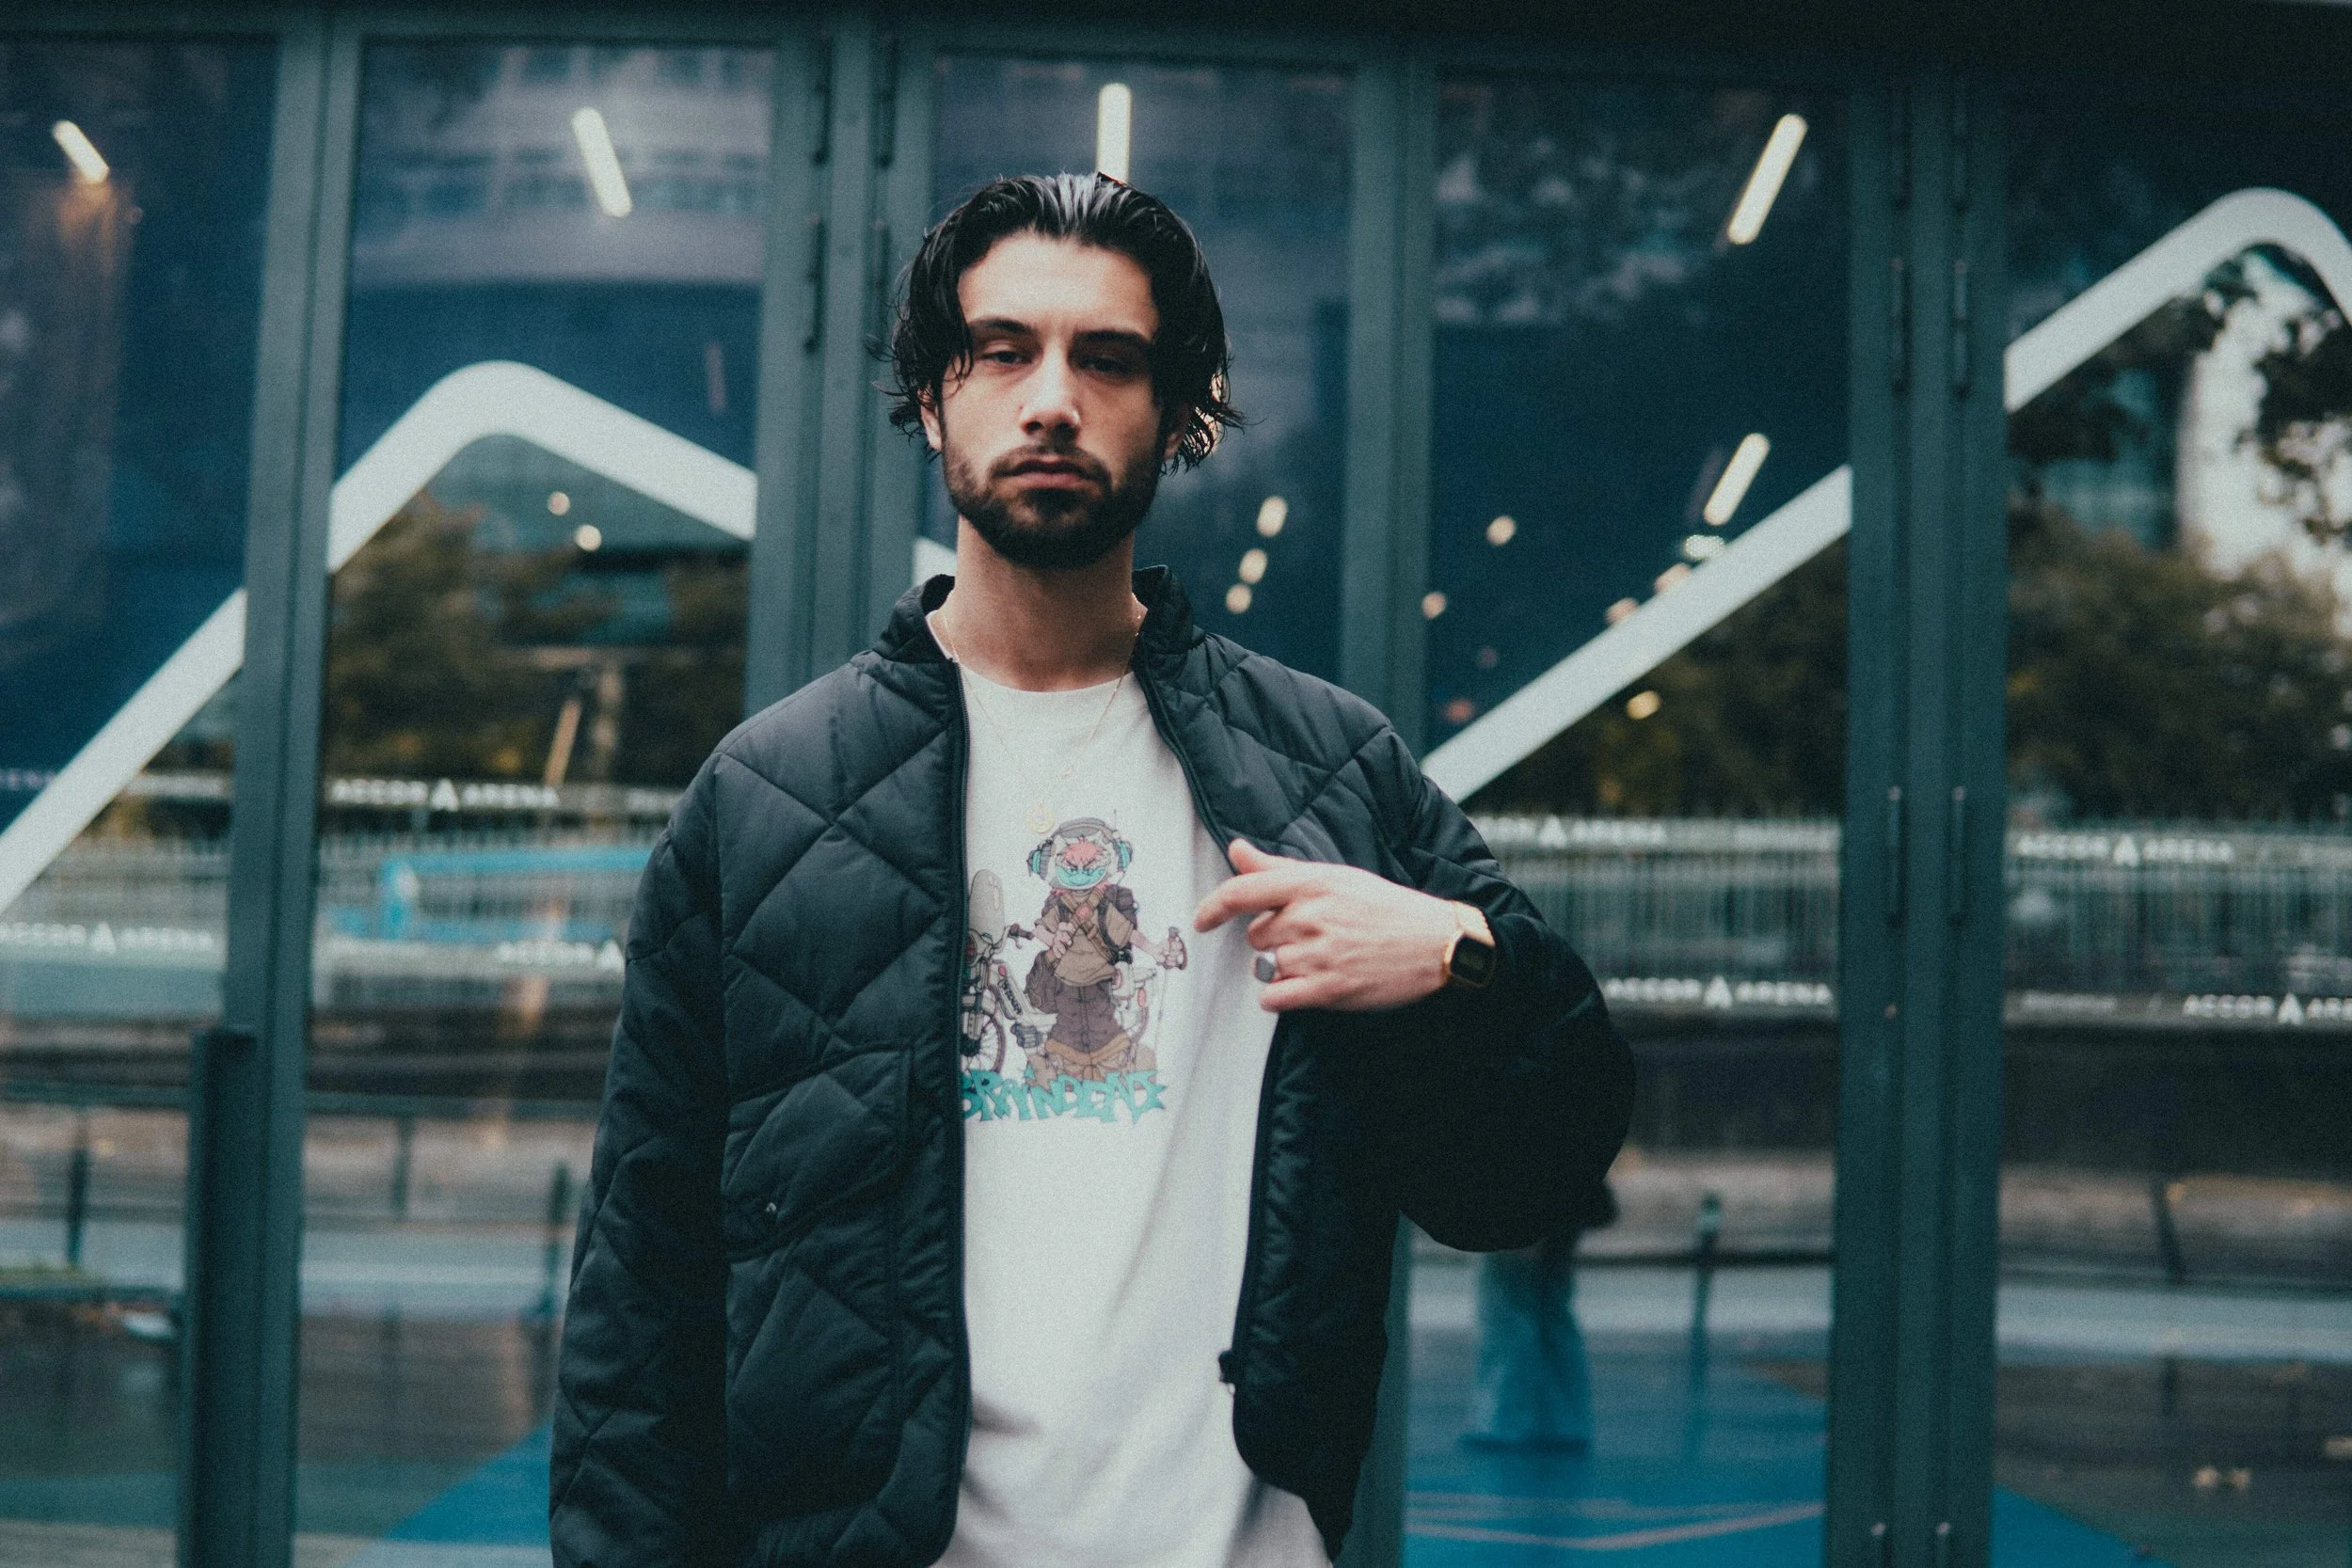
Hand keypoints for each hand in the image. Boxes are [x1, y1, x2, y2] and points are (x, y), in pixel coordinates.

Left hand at [1192, 840, 1476, 1011]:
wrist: (1436, 942)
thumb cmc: (1385, 908)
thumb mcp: (1334, 877)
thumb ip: (1278, 868)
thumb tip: (1236, 849)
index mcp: (1311, 883)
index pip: (1243, 891)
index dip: (1213, 907)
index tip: (1202, 920)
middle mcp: (1311, 916)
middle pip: (1255, 937)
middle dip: (1273, 941)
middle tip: (1312, 940)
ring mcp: (1319, 953)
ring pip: (1266, 968)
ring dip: (1283, 970)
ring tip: (1321, 962)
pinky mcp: (1329, 988)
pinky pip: (1275, 998)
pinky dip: (1282, 997)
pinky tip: (1306, 988)